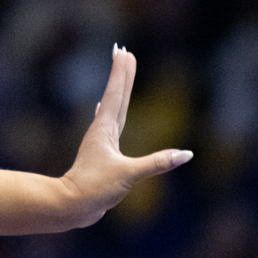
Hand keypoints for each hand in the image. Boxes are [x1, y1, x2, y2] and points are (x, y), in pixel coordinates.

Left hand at [54, 45, 192, 226]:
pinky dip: (110, 112)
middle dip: (121, 74)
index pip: (116, 94)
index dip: (122, 73)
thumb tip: (185, 154)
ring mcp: (101, 141)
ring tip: (120, 74)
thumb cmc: (95, 188)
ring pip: (112, 108)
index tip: (124, 52)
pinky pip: (109, 125)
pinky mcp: (102, 154)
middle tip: (123, 51)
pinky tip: (104, 110)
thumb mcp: (129, 175)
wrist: (72, 205)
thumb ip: (157, 163)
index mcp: (105, 130)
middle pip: (115, 95)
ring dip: (118, 90)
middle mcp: (102, 130)